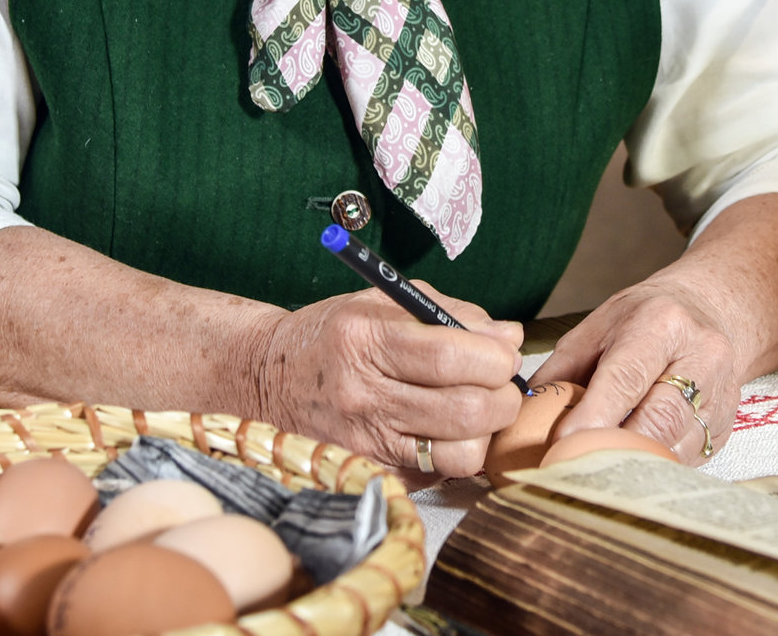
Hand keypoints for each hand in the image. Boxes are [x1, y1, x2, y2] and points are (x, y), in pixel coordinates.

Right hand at [244, 280, 523, 484]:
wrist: (267, 381)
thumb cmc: (336, 336)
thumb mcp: (384, 302)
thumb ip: (452, 314)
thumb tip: (509, 338)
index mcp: (365, 340)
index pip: (453, 357)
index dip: (496, 358)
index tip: (503, 354)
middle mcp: (363, 395)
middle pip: (467, 410)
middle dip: (503, 397)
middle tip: (500, 385)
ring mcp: (366, 442)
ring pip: (461, 453)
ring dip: (487, 433)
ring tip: (477, 411)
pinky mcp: (373, 473)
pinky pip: (440, 474)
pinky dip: (457, 452)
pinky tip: (446, 430)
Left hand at [532, 276, 740, 464]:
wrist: (711, 310)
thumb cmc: (643, 321)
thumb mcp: (597, 328)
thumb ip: (561, 371)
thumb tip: (523, 417)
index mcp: (661, 324)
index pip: (626, 377)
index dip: (594, 416)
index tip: (562, 445)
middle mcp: (700, 355)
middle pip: (659, 418)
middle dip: (613, 449)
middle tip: (573, 470)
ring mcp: (721, 393)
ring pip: (676, 445)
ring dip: (632, 465)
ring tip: (595, 475)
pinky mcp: (725, 424)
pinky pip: (688, 459)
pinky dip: (654, 468)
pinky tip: (627, 470)